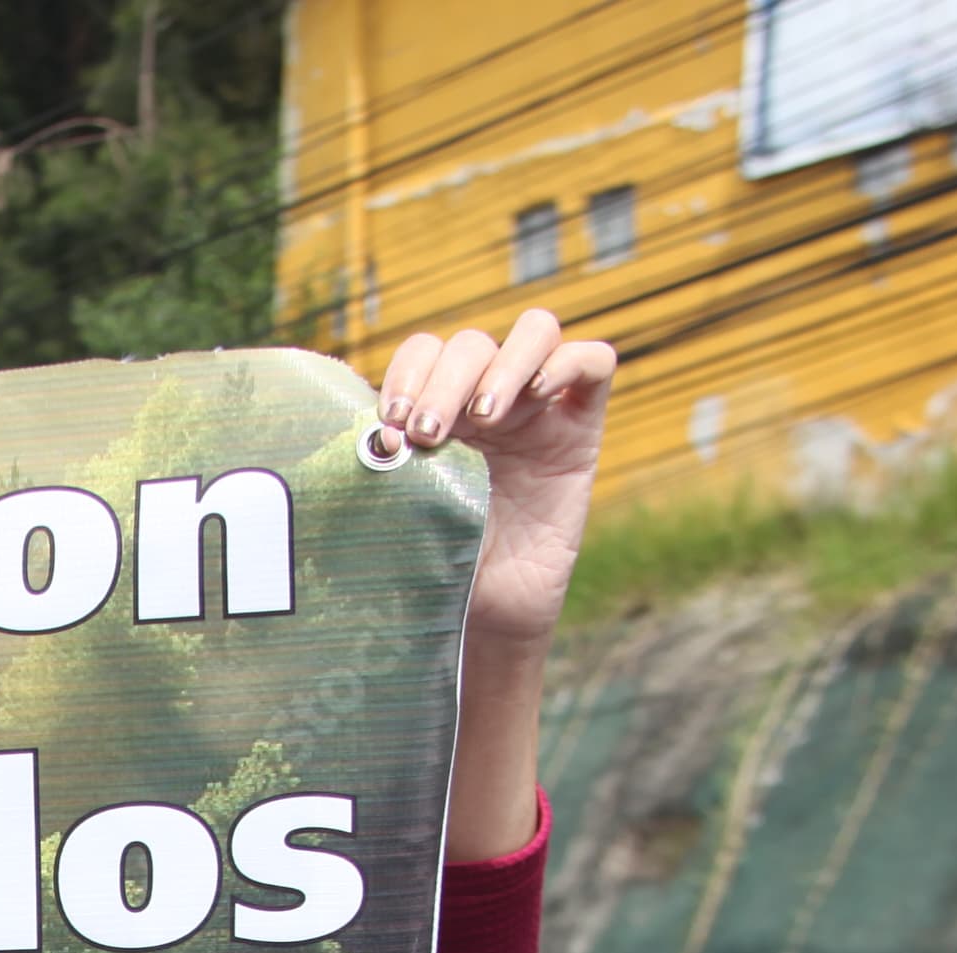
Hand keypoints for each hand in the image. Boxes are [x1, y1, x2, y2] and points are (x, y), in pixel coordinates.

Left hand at [382, 308, 615, 649]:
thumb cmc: (432, 561)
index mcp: (436, 406)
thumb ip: (390, 455)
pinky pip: (594, 362)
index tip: (391, 424)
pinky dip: (567, 363)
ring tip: (484, 420)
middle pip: (472, 344)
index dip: (408, 373)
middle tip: (429, 434)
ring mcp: (538, 409)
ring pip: (536, 332)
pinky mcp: (582, 428)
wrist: (481, 617)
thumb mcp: (401, 500)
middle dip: (445, 381)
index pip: (425, 351)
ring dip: (502, 366)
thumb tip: (362, 427)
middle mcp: (486, 399)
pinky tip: (537, 396)